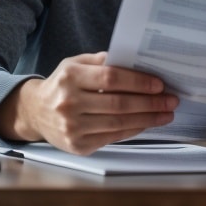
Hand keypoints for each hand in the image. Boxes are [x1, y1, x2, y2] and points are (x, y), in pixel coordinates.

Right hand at [0, 52, 178, 154]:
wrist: (35, 111)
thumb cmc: (62, 84)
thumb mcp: (75, 63)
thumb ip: (102, 61)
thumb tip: (135, 60)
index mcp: (70, 76)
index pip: (111, 78)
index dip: (138, 81)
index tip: (159, 84)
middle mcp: (69, 102)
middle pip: (118, 103)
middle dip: (150, 102)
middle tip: (170, 100)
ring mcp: (72, 127)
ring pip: (118, 123)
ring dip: (147, 119)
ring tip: (165, 114)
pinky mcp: (77, 145)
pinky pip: (112, 137)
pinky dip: (133, 130)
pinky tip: (147, 123)